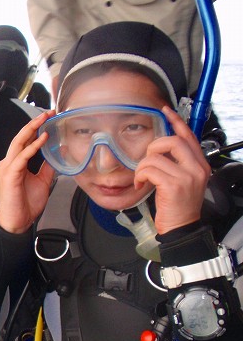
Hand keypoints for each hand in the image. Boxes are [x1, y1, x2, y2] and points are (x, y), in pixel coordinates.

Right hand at [0, 111, 55, 233]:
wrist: (17, 222)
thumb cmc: (25, 204)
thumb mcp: (42, 182)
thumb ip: (47, 167)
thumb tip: (58, 154)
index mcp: (16, 163)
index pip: (25, 140)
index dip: (36, 128)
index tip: (49, 118)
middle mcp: (10, 162)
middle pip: (21, 137)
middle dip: (34, 123)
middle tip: (48, 112)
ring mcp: (8, 167)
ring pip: (19, 142)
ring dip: (32, 129)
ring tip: (44, 119)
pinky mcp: (10, 174)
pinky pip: (22, 157)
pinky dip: (32, 147)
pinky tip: (42, 139)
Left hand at [134, 106, 210, 234]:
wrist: (181, 229)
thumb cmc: (177, 207)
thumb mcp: (182, 182)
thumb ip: (176, 164)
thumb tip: (159, 149)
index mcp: (200, 165)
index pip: (189, 136)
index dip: (176, 122)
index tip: (165, 111)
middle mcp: (196, 168)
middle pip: (173, 141)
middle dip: (153, 147)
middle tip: (146, 160)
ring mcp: (186, 177)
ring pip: (156, 157)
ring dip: (142, 167)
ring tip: (142, 178)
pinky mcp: (173, 185)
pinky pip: (150, 170)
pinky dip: (141, 176)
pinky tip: (142, 185)